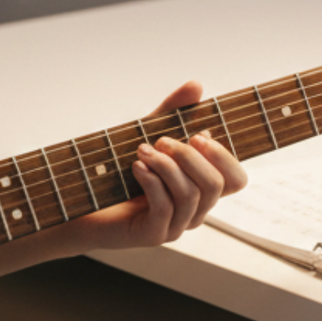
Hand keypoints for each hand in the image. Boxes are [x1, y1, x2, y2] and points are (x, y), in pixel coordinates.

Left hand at [76, 81, 247, 251]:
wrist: (83, 206)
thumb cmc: (119, 172)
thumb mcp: (149, 134)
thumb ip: (173, 113)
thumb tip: (196, 85)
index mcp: (201, 190)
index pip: (237, 181)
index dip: (224, 156)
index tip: (198, 135)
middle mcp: (195, 211)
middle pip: (215, 185)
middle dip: (189, 156)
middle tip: (162, 141)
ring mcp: (177, 226)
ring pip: (190, 195)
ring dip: (166, 165)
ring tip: (142, 150)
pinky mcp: (154, 235)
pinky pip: (165, 207)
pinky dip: (152, 181)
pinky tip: (137, 167)